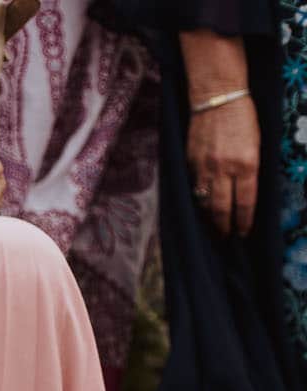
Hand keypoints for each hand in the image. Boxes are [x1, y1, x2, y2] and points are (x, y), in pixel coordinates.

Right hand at [186, 97, 259, 236]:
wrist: (217, 97)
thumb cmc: (243, 117)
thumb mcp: (256, 144)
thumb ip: (250, 169)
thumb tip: (244, 193)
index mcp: (246, 164)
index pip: (245, 202)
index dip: (243, 222)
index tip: (242, 233)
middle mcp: (224, 169)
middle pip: (221, 208)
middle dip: (225, 226)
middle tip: (226, 236)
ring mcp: (204, 167)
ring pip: (204, 201)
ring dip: (209, 216)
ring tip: (214, 225)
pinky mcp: (190, 162)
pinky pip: (194, 187)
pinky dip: (198, 198)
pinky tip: (202, 203)